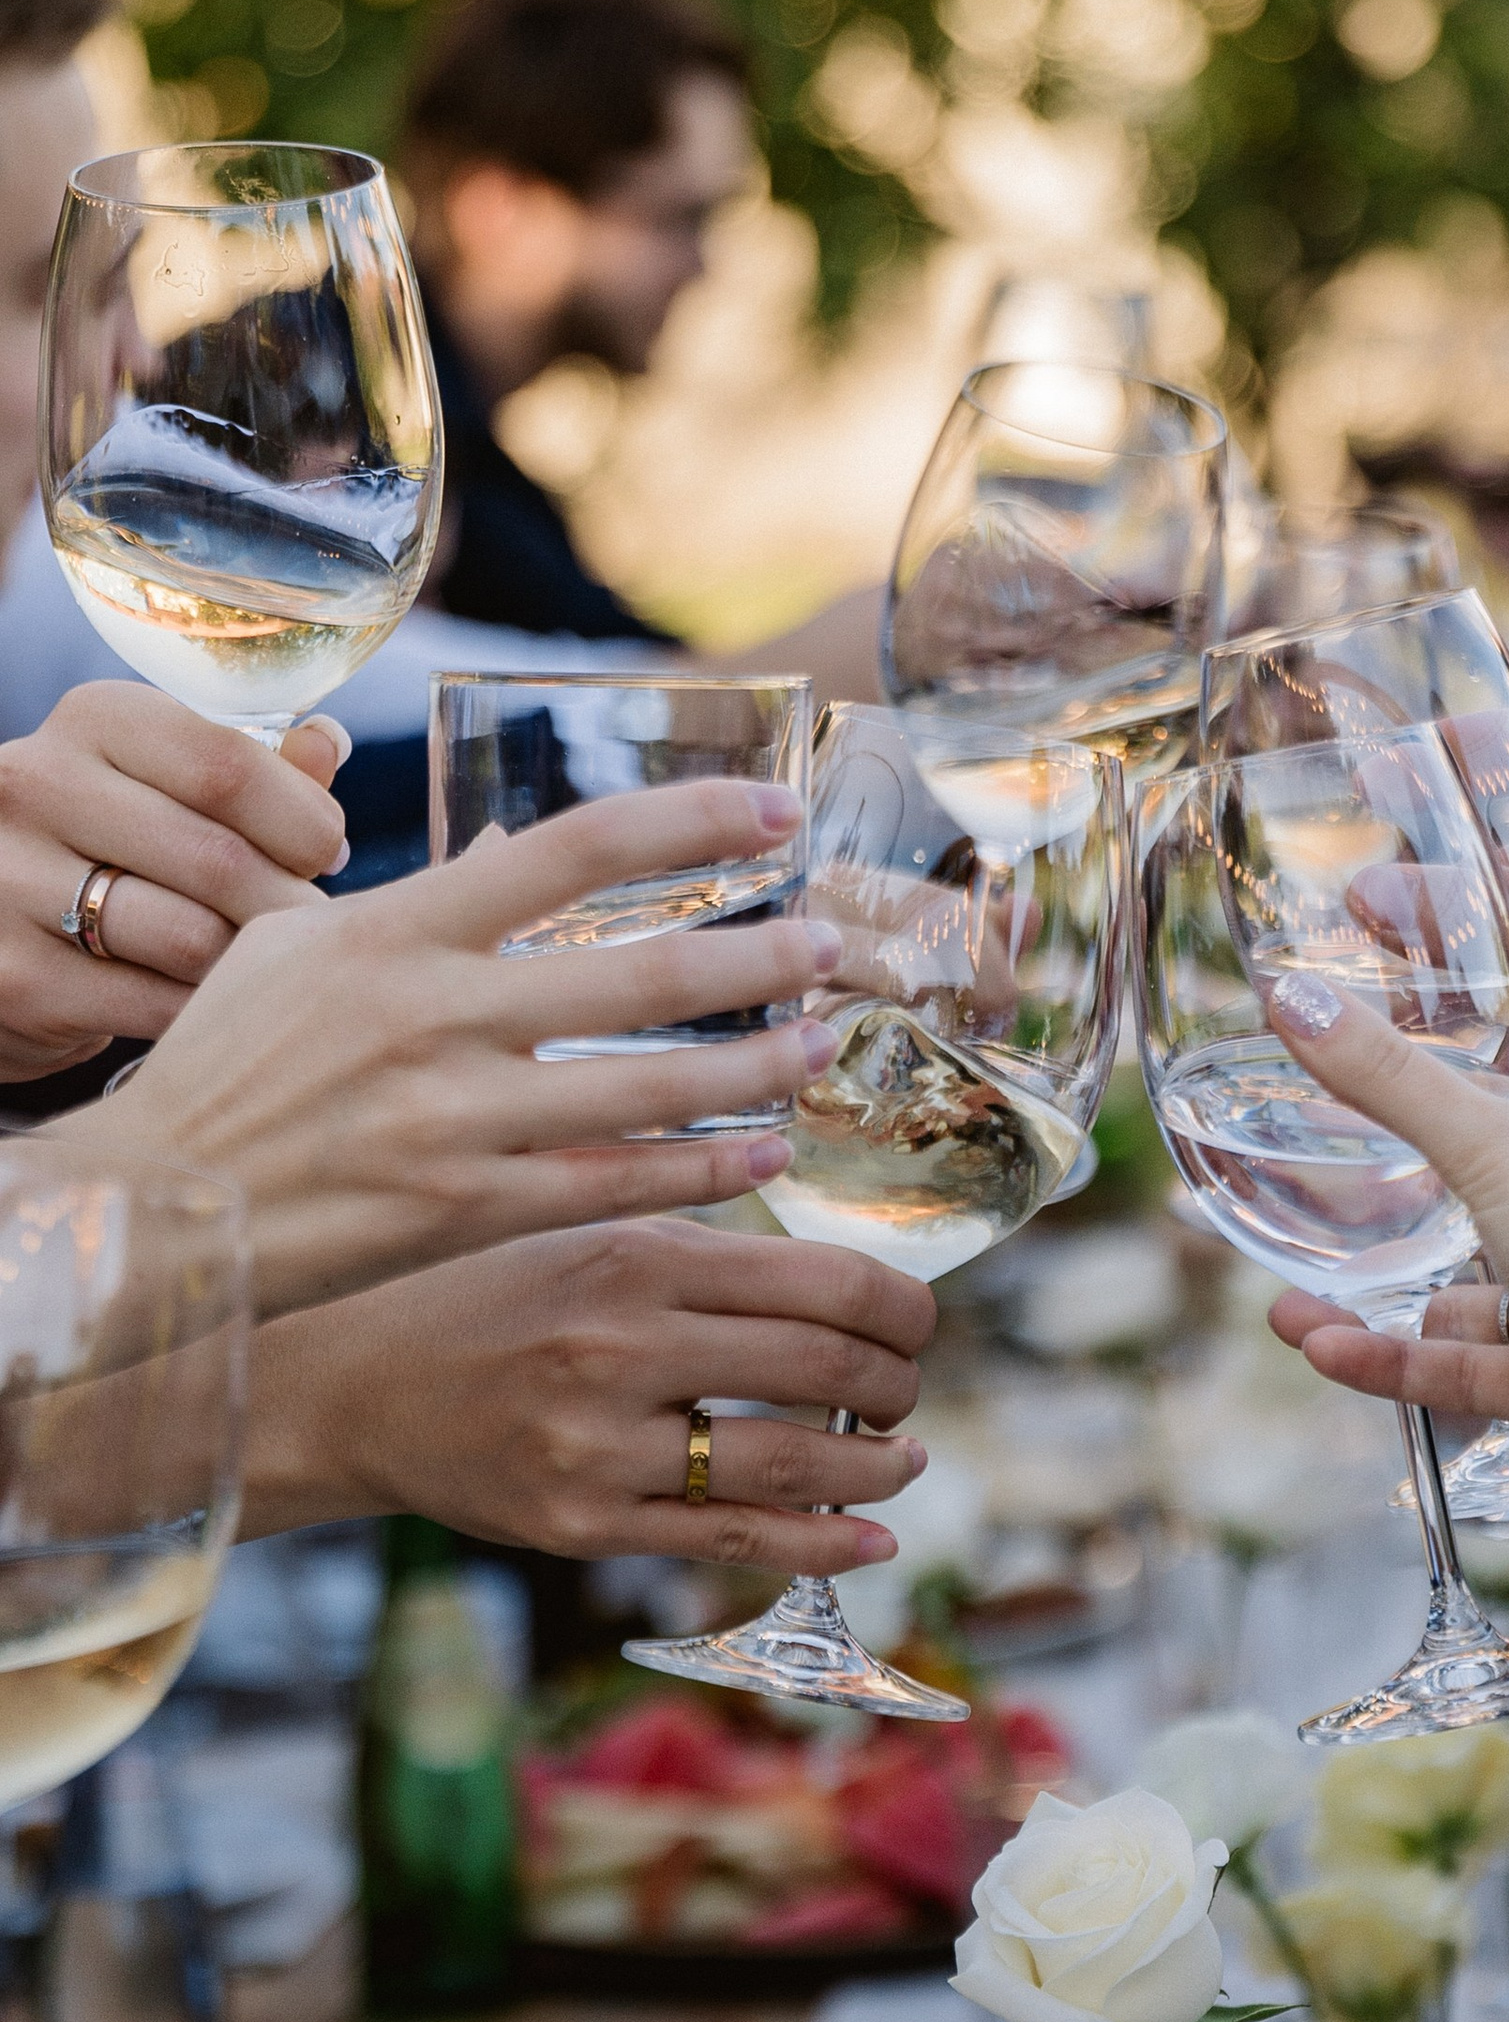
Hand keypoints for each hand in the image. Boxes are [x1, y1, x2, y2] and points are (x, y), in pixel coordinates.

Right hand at [0, 686, 348, 1078]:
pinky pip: (155, 1005)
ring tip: (249, 958)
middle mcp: (35, 787)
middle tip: (302, 925)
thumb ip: (245, 766)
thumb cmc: (102, 847)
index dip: (304, 822)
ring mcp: (8, 882)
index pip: (230, 766)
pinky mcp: (13, 976)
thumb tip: (328, 744)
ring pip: (192, 938)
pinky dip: (200, 1011)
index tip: (323, 854)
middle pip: (220, 859)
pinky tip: (201, 1000)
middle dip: (288, 904)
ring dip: (243, 961)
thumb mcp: (160, 783)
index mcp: (92, 721)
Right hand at [82, 779, 842, 1315]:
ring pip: (652, 1089)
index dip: (689, 822)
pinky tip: (766, 1152)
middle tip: (835, 944)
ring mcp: (459, 1121)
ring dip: (757, 1066)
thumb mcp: (292, 948)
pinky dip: (706, 1168)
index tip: (774, 811)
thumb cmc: (222, 1066)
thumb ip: (408, 905)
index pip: (572, 849)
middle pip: (645, 977)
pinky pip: (619, 1186)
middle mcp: (438, 1018)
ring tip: (820, 1043)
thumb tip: (495, 857)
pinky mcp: (470, 1211)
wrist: (160, 1205)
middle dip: (763, 959)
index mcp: (399, 931)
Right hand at [245, 1218, 934, 1575]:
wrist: (356, 1385)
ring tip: (905, 1459)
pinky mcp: (581, 1526)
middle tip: (907, 1391)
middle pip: (826, 1370)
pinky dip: (821, 1544)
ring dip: (876, 1468)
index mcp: (637, 1256)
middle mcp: (621, 1347)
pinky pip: (729, 1543)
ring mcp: (600, 1446)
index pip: (826, 1281)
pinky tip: (870, 1536)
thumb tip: (850, 1281)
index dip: (903, 1310)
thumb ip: (708, 1247)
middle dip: (898, 1386)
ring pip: (791, 1468)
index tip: (920, 1324)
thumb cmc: (490, 1296)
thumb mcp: (590, 1232)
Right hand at [1254, 969, 1508, 1509]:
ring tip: (1287, 1312)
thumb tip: (1294, 999)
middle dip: (1382, 1220)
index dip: (1418, 1094)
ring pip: (1457, 1301)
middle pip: (1469, 1207)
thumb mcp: (1490, 1143)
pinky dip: (1395, 1364)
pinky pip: (1463, 1370)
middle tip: (1300, 1215)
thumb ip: (1389, 1081)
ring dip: (1374, 1308)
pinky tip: (1325, 1353)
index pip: (1492, 1101)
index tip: (1338, 1090)